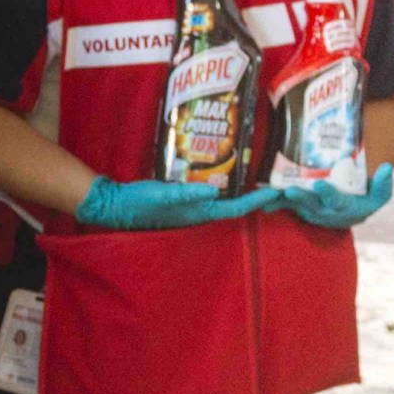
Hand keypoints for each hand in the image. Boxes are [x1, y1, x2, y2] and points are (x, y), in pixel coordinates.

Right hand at [75, 176, 282, 230]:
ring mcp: (192, 209)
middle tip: (276, 186)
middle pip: (236, 208)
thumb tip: (213, 190)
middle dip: (256, 199)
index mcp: (199, 213)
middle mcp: (200, 213)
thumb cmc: (140, 201)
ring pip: (226, 203)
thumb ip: (186, 192)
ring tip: (260, 182)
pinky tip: (228, 180)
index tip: (276, 191)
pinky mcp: (185, 203)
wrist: (117, 206)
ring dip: (244, 195)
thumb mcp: (162, 194)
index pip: (235, 208)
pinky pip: (213, 198)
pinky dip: (227, 190)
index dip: (257, 201)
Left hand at [279, 162, 393, 229]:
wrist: (350, 214)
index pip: (337, 201)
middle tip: (291, 190)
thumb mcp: (379, 195)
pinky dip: (274, 203)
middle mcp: (326, 212)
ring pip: (296, 206)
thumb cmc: (365, 199)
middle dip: (302, 198)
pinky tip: (262, 199)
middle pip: (313, 205)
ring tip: (272, 192)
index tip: (320, 184)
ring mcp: (311, 211)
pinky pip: (285, 205)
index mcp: (346, 207)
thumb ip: (383, 184)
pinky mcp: (300, 208)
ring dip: (284, 200)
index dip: (328, 194)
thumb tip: (386, 168)